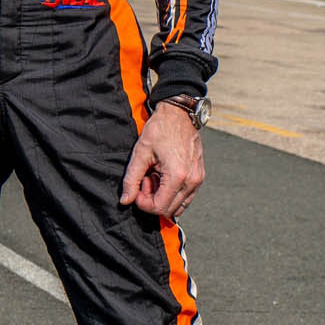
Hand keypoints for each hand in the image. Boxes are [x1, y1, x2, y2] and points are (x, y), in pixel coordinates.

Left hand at [120, 101, 205, 217]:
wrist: (178, 115)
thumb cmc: (159, 131)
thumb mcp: (140, 154)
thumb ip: (131, 180)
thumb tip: (125, 200)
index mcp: (178, 176)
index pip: (159, 208)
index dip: (143, 203)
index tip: (137, 187)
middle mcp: (192, 181)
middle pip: (169, 209)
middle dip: (152, 199)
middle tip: (145, 179)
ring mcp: (198, 179)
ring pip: (179, 204)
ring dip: (162, 196)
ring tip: (153, 176)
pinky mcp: (199, 176)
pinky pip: (186, 195)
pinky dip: (172, 191)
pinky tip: (162, 175)